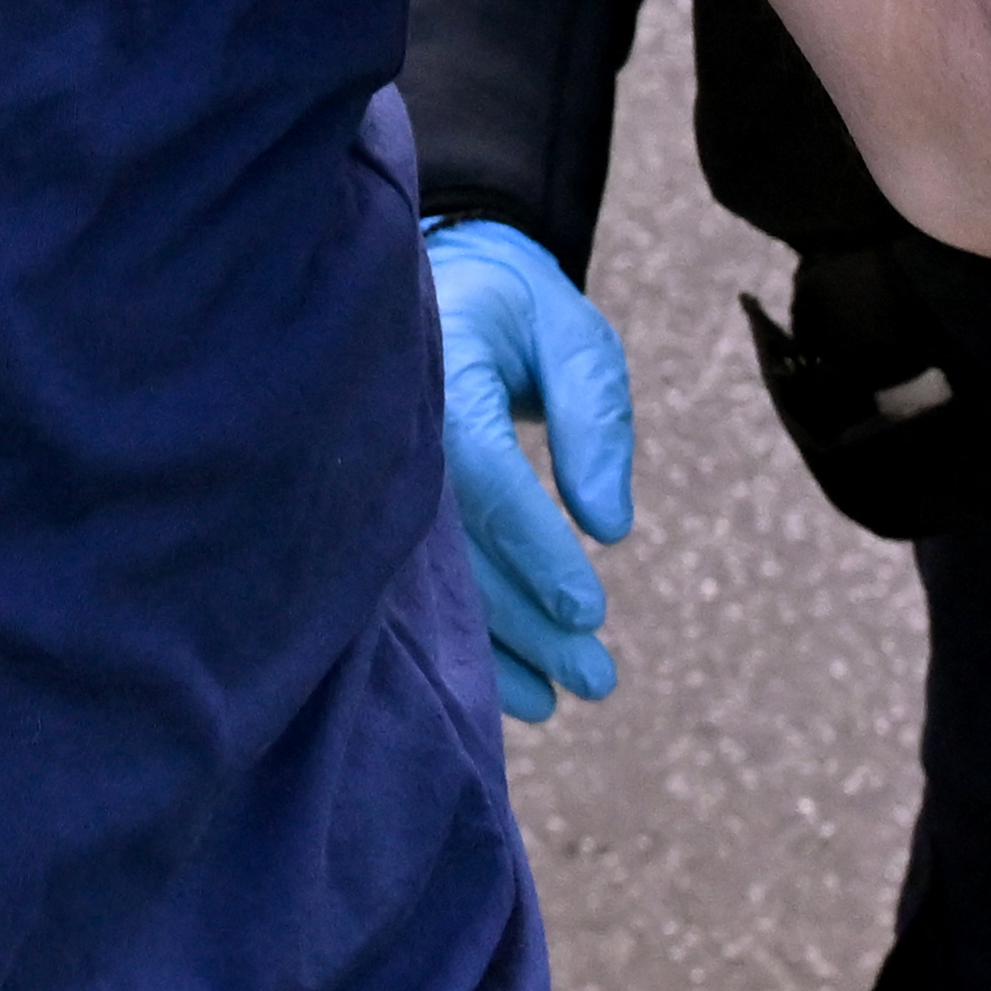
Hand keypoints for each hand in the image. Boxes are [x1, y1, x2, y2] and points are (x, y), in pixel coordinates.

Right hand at [423, 218, 633, 720]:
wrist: (440, 291)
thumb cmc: (518, 313)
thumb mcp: (575, 338)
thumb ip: (594, 417)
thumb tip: (607, 527)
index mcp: (436, 370)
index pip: (483, 469)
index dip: (532, 544)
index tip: (586, 609)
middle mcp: (395, 431)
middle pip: (457, 542)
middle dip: (525, 619)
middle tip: (594, 677)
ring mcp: (383, 474)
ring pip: (438, 576)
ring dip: (500, 646)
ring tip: (563, 700)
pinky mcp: (392, 511)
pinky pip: (425, 582)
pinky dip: (471, 640)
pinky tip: (516, 691)